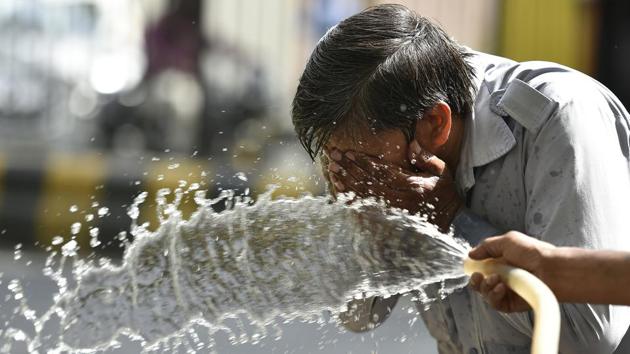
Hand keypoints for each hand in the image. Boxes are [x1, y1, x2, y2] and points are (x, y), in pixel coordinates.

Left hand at [325, 141, 461, 230]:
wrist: (449, 222)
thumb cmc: (444, 193)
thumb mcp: (442, 172)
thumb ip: (427, 157)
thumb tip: (411, 146)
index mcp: (413, 185)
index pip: (382, 172)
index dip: (363, 162)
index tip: (348, 152)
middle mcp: (401, 199)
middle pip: (368, 182)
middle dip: (349, 168)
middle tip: (333, 157)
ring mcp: (393, 210)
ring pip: (364, 195)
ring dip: (346, 181)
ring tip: (333, 169)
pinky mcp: (389, 217)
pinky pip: (366, 207)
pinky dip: (351, 198)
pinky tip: (340, 190)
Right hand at [468, 231, 555, 311]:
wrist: (551, 269)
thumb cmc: (534, 252)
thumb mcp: (507, 241)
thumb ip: (486, 246)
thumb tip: (471, 254)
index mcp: (500, 262)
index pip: (480, 268)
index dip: (474, 268)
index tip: (471, 266)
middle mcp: (502, 277)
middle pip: (479, 283)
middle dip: (475, 280)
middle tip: (479, 276)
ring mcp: (506, 291)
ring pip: (484, 293)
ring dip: (486, 286)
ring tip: (497, 280)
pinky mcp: (511, 304)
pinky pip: (494, 303)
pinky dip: (494, 296)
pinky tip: (501, 288)